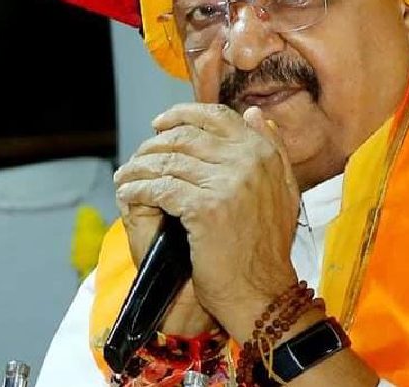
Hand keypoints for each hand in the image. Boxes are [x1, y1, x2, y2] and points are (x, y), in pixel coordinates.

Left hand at [114, 103, 300, 338]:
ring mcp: (227, 184)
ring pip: (168, 162)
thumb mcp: (283, 191)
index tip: (160, 124)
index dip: (182, 115)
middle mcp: (248, 162)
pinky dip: (138, 189)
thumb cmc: (266, 248)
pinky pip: (160, 189)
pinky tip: (127, 194)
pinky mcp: (205, 208)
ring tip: (125, 176)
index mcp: (263, 153)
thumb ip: (271, 150)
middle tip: (137, 157)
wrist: (262, 293)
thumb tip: (255, 114)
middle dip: (154, 145)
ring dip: (139, 168)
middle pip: (186, 137)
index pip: (216, 117)